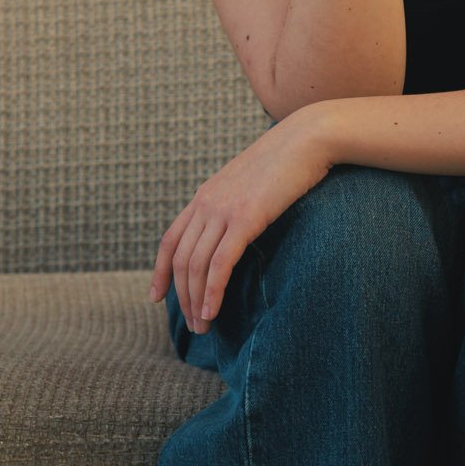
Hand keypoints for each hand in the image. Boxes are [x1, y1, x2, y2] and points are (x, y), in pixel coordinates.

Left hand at [148, 108, 334, 332]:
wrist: (307, 138)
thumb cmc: (287, 161)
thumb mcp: (251, 183)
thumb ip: (236, 204)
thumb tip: (237, 227)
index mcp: (205, 195)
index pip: (170, 240)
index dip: (160, 272)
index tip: (157, 297)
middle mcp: (207, 203)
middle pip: (181, 260)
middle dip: (182, 298)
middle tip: (193, 327)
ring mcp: (224, 210)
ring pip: (197, 265)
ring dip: (196, 301)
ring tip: (203, 327)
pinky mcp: (246, 218)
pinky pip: (220, 263)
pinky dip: (212, 292)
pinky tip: (212, 311)